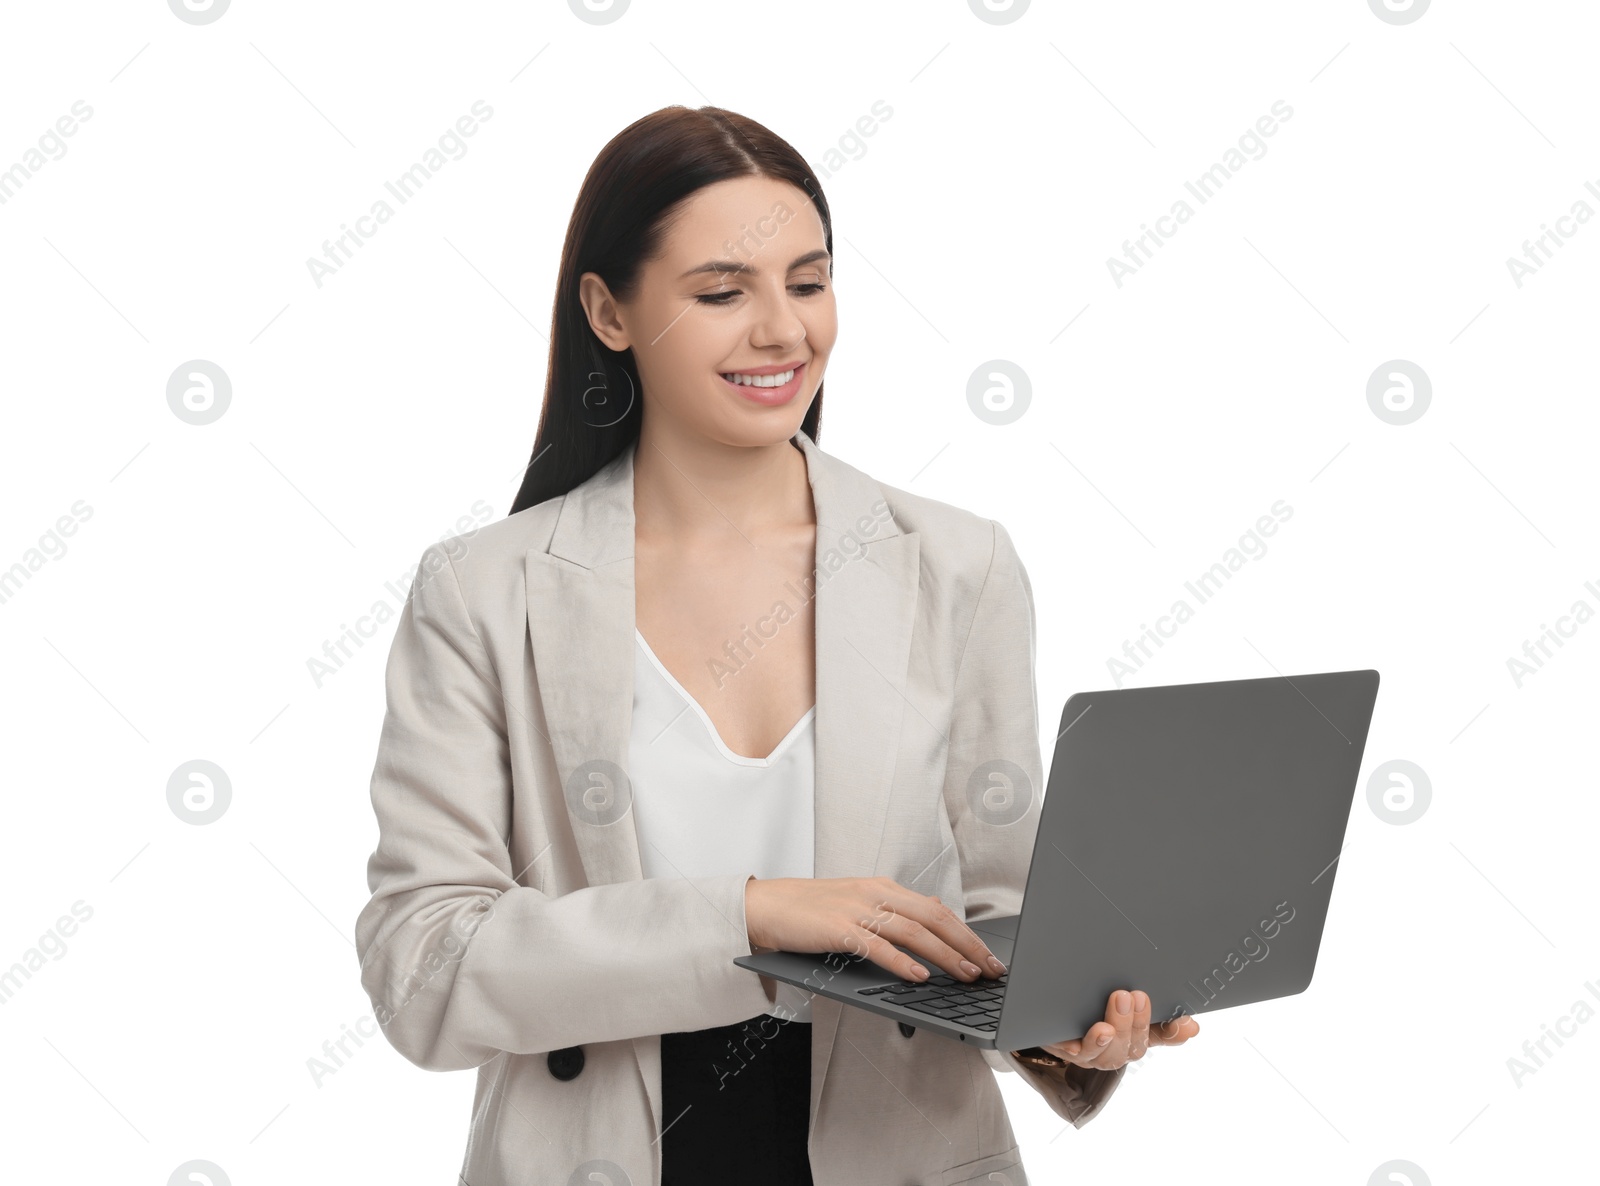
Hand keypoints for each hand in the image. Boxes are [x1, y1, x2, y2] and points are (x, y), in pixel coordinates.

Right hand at [744, 875, 1006, 985]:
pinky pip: (877, 946)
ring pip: (913, 931)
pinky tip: (919, 977)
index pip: (937, 910)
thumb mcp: (857, 906)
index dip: (966, 933)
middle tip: (992, 970)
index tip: (988, 956)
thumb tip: (931, 935)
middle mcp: (875, 894)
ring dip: (946, 955)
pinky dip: (902, 962)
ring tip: (967, 975)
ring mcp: (857, 910)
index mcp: (883, 888)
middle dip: (968, 945)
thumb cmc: (810, 912)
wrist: (765, 905)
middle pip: (934, 918)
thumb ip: (891, 917)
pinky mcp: (838, 928)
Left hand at [1037, 989, 1199, 1070]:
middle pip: (1133, 1046)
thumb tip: (1192, 1025)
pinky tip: (1091, 1033)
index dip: (1173, 1033)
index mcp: (1132, 1036)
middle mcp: (1114, 1050)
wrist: (1045, 1016)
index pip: (1160, 1037)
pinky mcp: (1063, 1049)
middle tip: (1137, 995)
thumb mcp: (1122, 1005)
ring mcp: (1089, 1053)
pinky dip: (1084, 1044)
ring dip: (1117, 1028)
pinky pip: (1076, 1052)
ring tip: (1119, 1000)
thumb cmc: (1090, 1005)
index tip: (1185, 1023)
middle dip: (1138, 1022)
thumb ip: (1152, 1013)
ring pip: (1108, 1053)